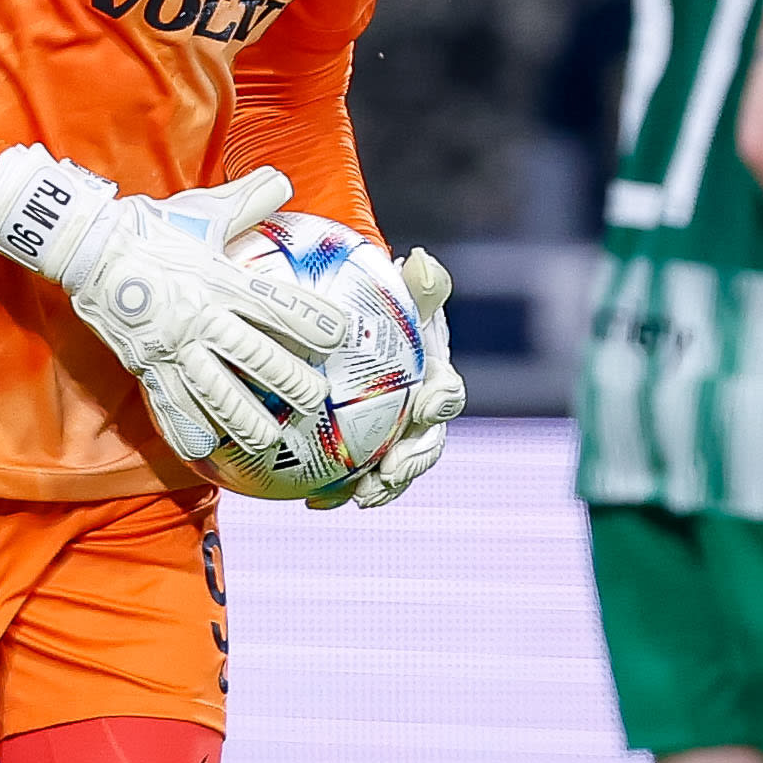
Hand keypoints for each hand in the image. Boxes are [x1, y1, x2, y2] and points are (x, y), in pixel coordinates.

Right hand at [0, 151, 353, 462]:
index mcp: (222, 280)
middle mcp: (203, 317)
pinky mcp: (148, 363)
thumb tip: (283, 181)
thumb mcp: (203, 210)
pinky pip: (169, 402)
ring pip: (216, 391)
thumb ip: (248, 199)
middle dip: (289, 382)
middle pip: (255, 357)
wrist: (88, 247)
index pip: (278, 307)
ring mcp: (174, 345)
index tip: (339, 337)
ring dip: (245, 418)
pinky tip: (204, 448)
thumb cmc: (151, 227)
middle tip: (314, 400)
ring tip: (268, 438)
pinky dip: (187, 427)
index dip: (313, 323)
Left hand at [315, 247, 463, 508]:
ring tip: (359, 498)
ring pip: (395, 470)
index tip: (425, 406)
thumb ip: (414, 282)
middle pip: (427, 444)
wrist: (344, 326)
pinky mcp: (363, 454)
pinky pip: (354, 478)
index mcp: (434, 378)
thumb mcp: (395, 290)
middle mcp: (419, 414)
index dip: (442, 402)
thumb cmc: (375, 306)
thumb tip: (420, 261)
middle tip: (387, 474)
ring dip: (381, 487)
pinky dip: (339, 492)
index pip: (447, 393)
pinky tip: (315, 502)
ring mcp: (393, 437)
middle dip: (412, 464)